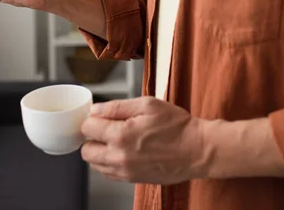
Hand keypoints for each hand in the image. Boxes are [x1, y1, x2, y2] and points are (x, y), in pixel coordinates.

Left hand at [80, 97, 204, 183]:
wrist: (197, 150)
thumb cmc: (177, 126)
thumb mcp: (147, 105)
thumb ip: (117, 107)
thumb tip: (96, 109)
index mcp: (121, 135)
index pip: (87, 128)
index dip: (93, 119)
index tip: (100, 116)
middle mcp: (119, 157)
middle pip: (85, 151)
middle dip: (92, 138)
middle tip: (105, 128)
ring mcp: (125, 171)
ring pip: (95, 164)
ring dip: (100, 151)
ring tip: (116, 140)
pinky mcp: (132, 179)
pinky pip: (108, 173)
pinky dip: (110, 163)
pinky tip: (123, 151)